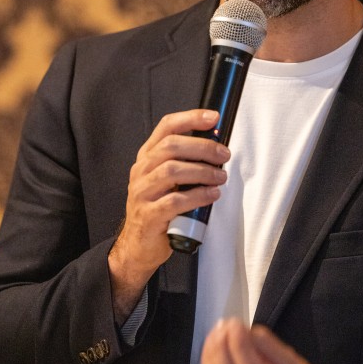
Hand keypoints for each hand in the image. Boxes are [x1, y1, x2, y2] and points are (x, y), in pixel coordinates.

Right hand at [108, 109, 229, 320]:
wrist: (138, 245)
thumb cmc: (159, 208)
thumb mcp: (168, 181)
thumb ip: (185, 162)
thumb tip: (216, 146)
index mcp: (146, 157)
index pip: (166, 127)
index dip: (191, 118)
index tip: (214, 118)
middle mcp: (141, 171)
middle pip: (171, 147)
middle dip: (203, 147)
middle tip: (224, 154)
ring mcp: (141, 192)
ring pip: (172, 171)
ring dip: (203, 171)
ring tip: (220, 177)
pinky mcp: (148, 215)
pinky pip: (175, 200)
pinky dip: (198, 195)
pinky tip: (212, 195)